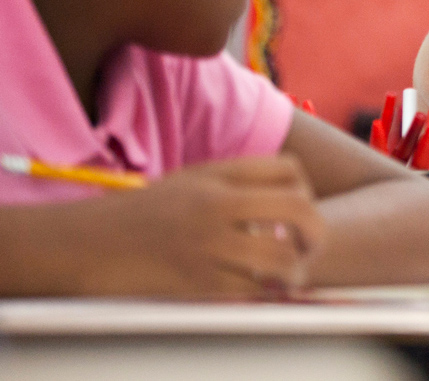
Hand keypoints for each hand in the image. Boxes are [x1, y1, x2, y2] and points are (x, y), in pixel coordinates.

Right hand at [72, 156, 324, 298]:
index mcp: (217, 176)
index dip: (306, 190)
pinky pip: (250, 288)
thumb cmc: (134, 216)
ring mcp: (208, 244)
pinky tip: (262, 289)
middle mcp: (218, 205)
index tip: (299, 209)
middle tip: (312, 246)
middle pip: (298, 207)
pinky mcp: (196, 281)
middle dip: (316, 230)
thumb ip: (232, 185)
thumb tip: (278, 202)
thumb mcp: (186, 183)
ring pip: (281, 255)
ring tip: (290, 273)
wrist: (82, 244)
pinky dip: (264, 291)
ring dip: (295, 268)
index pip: (289, 169)